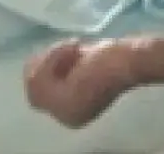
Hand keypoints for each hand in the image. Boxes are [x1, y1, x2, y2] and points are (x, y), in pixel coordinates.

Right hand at [25, 38, 141, 128]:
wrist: (130, 60)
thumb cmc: (112, 58)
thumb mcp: (78, 66)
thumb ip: (58, 71)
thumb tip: (34, 65)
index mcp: (74, 113)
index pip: (40, 95)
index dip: (46, 69)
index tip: (65, 50)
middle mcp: (67, 119)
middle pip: (33, 90)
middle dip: (45, 63)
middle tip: (68, 45)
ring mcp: (64, 113)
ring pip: (34, 81)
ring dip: (51, 57)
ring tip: (75, 45)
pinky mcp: (62, 102)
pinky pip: (41, 76)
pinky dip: (54, 56)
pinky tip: (75, 47)